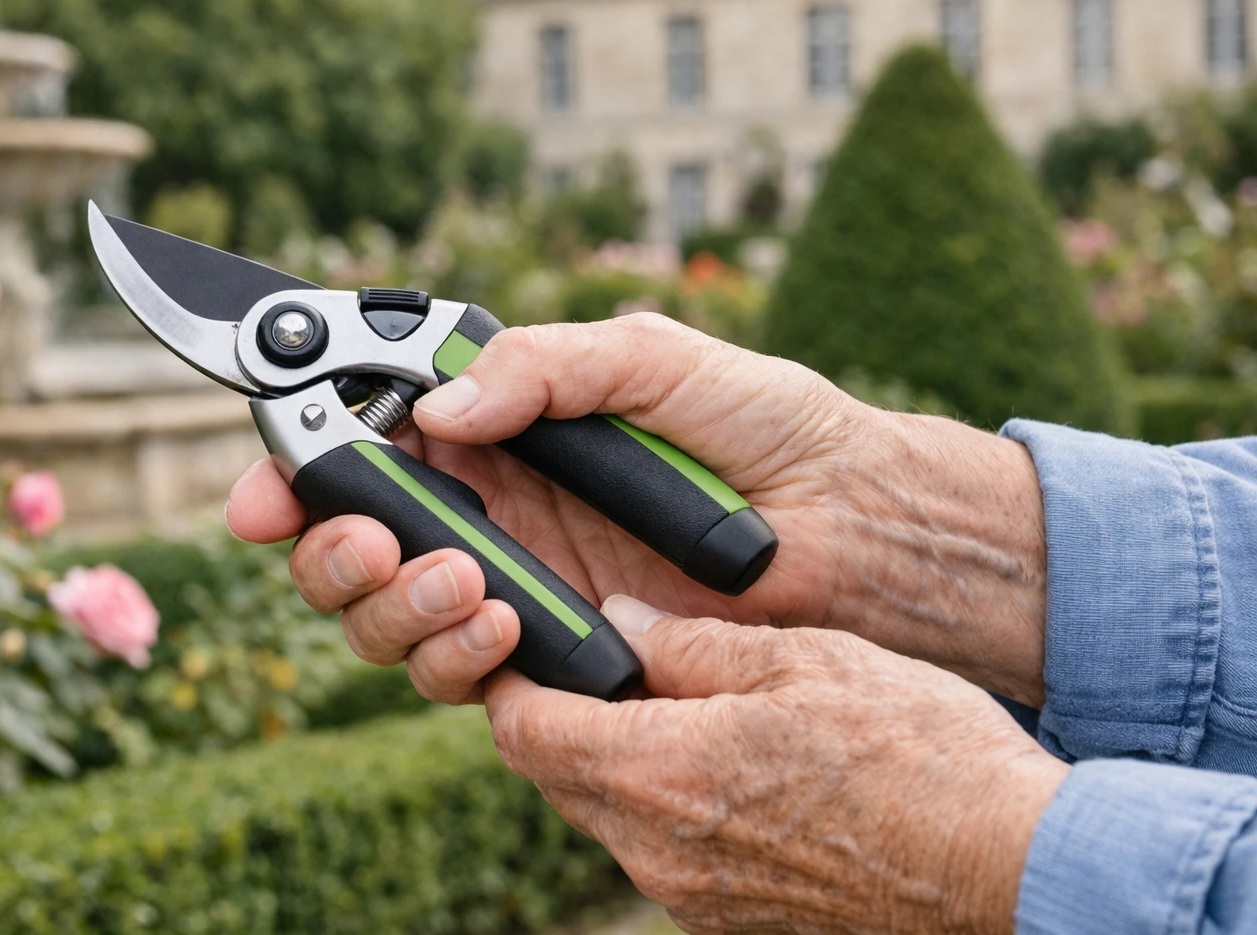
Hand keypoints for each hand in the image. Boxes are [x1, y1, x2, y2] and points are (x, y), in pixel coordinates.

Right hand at [228, 314, 1048, 704]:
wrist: (864, 524)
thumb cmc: (775, 428)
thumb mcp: (655, 360)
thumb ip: (545, 367)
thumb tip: (440, 409)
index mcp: (499, 432)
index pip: (364, 448)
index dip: (296, 469)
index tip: (262, 489)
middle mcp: (491, 511)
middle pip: (348, 543)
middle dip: (324, 550)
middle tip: (361, 535)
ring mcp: (517, 587)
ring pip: (383, 616)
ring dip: (383, 604)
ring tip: (448, 576)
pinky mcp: (555, 659)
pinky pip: (457, 674)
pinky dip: (447, 653)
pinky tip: (494, 622)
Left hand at [486, 596, 1068, 934]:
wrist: (1010, 868)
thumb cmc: (918, 753)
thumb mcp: (803, 660)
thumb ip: (692, 644)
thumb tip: (621, 621)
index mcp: (658, 773)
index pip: (525, 730)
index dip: (514, 680)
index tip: (531, 642)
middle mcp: (657, 851)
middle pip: (557, 776)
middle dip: (563, 717)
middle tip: (609, 662)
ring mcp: (694, 897)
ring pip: (609, 816)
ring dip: (619, 761)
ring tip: (682, 708)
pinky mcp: (731, 920)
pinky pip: (663, 853)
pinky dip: (667, 805)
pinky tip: (730, 768)